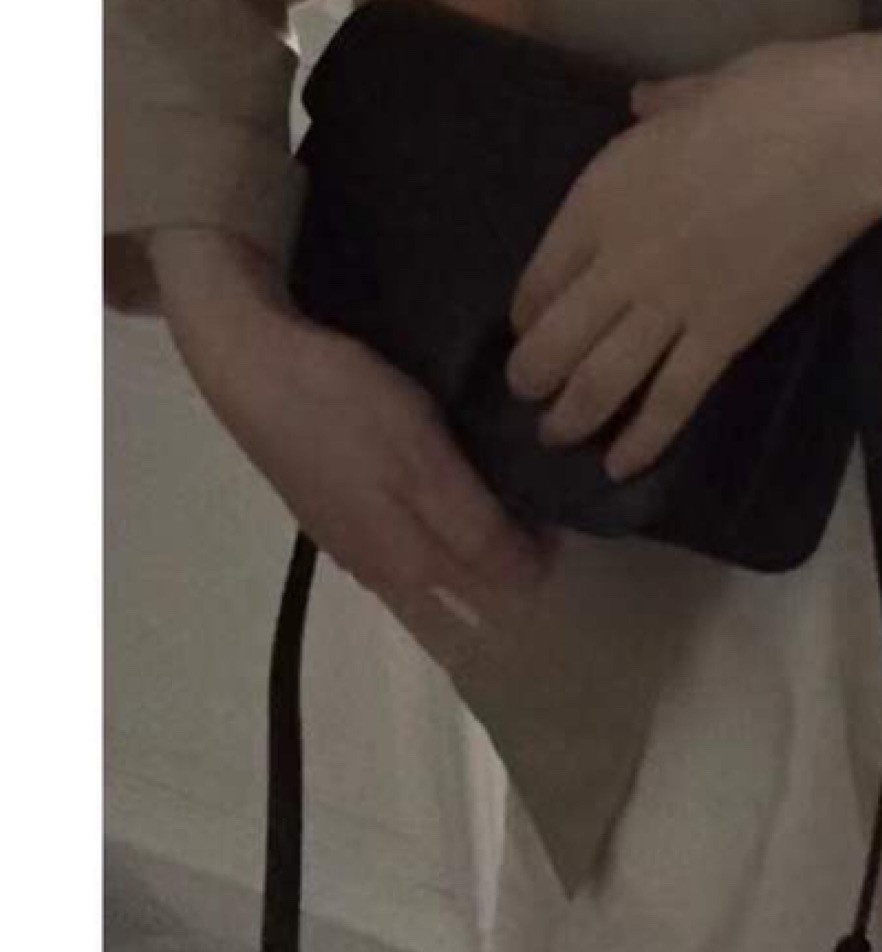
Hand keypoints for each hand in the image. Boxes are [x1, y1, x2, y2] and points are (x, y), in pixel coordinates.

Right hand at [152, 232, 554, 638]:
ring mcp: (353, 545)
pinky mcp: (332, 515)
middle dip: (510, 558)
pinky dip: (431, 530)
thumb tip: (529, 577)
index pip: (504, 583)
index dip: (542, 555)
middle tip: (537, 501)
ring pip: (434, 568)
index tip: (561, 509)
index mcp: (412, 561)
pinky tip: (436, 492)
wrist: (251, 367)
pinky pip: (401, 543)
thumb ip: (475, 526)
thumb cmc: (346, 406)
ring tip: (497, 494)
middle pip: (469, 585)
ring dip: (471, 547)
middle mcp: (384, 569)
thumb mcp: (427, 462)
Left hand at [505, 31, 881, 479]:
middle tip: (529, 394)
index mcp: (601, 195)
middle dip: (532, 375)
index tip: (527, 324)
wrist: (839, 138)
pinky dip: (644, 439)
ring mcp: (670, 304)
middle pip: (555, 338)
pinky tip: (621, 466)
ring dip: (571, 415)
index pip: (539, 272)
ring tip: (556, 436)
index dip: (527, 309)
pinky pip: (672, 399)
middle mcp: (620, 259)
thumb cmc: (771, 96)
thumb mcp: (696, 89)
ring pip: (601, 379)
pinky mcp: (724, 336)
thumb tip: (646, 102)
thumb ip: (662, 107)